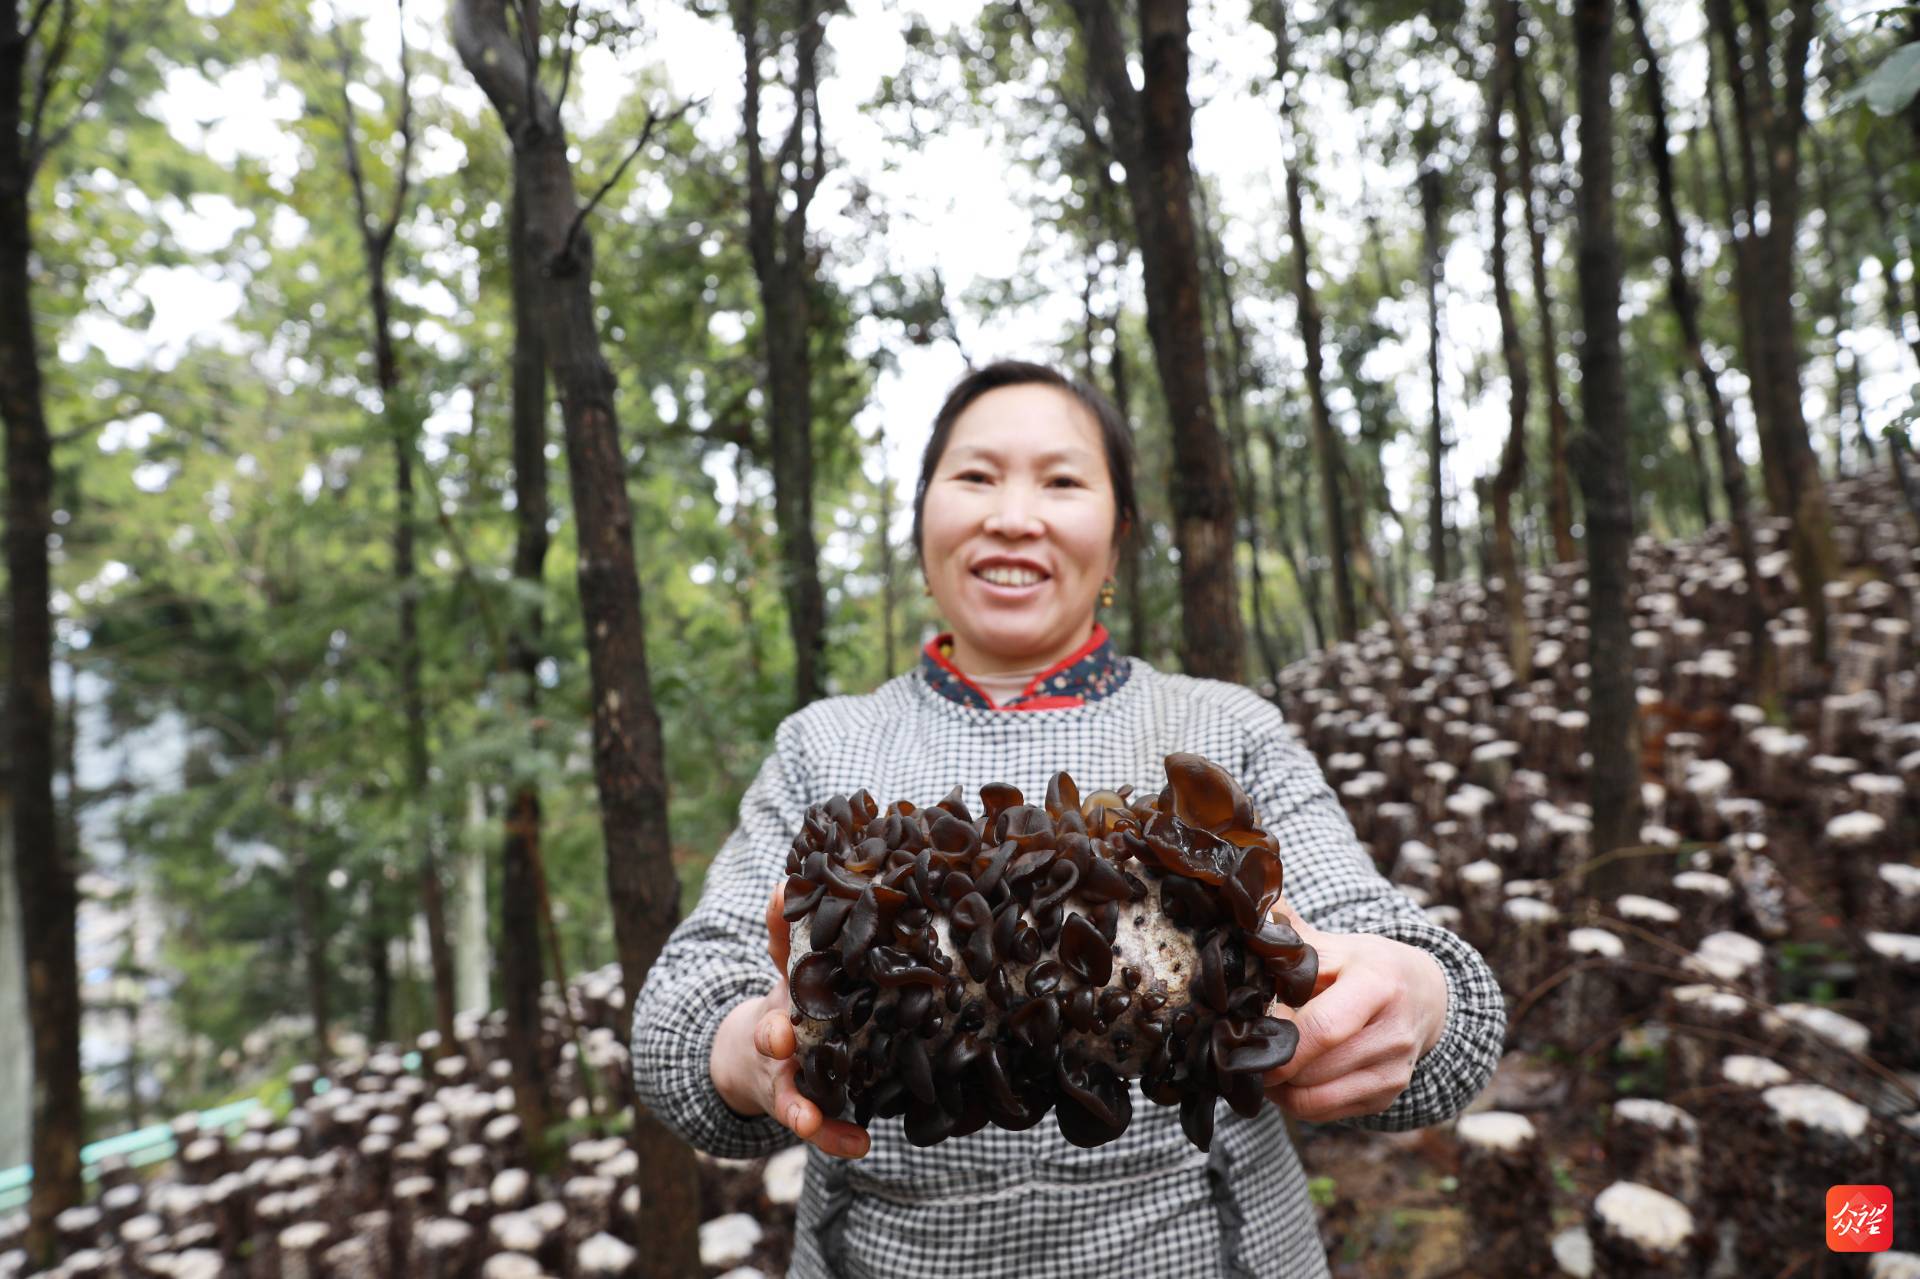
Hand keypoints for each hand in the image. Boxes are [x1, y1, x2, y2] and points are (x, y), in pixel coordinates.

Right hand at [707, 884, 870, 1158]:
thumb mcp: (784, 968)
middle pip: (768, 1044)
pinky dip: (837, 1138)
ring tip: (808, 1122)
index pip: (771, 998)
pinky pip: (823, 1128)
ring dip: (799, 1109)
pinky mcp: (807, 1108)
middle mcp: (777, 1044)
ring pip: (789, 1097)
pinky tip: (862, 1143)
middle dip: (772, 1042)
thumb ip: (786, 928)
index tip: (778, 1014)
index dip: (772, 1008)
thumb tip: (789, 880)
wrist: (753, 1058)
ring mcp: (789, 1079)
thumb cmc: (786, 1004)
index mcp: (777, 1006)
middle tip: (779, 1040)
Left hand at [1261, 895, 1449, 1122]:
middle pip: (1315, 1069)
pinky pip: (1328, 1112)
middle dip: (1271, 1066)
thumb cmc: (1369, 967)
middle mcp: (1393, 1033)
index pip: (1324, 1028)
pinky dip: (1298, 1102)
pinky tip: (1286, 1080)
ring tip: (1261, 1066)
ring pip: (1318, 1097)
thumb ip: (1292, 936)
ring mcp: (1394, 1071)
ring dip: (1279, 1089)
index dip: (1281, 1043)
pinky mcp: (1387, 1096)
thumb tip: (1249, 914)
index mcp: (1377, 985)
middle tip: (1241, 1055)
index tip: (1246, 1040)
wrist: (1426, 995)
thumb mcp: (1337, 945)